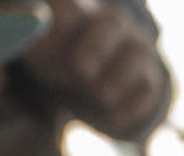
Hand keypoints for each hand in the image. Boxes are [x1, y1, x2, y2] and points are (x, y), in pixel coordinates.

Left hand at [22, 0, 167, 138]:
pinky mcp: (149, 80)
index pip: (70, 8)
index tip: (42, 47)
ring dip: (119, 76)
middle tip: (80, 70)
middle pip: (111, 22)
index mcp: (77, 11)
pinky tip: (112, 118)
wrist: (90, 86)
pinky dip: (132, 105)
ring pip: (136, 55)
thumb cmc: (57, 62)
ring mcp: (135, 50)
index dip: (60, 23)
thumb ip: (34, 46)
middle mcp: (111, 24)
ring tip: (100, 97)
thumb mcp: (38, 53)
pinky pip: (148, 89)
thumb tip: (36, 43)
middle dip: (96, 44)